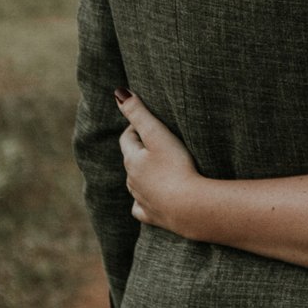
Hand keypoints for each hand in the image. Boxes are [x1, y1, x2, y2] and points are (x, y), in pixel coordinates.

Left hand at [115, 89, 201, 232]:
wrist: (189, 206)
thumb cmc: (176, 167)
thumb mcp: (158, 135)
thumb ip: (139, 113)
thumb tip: (119, 92)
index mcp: (132, 160)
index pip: (128, 138)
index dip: (136, 127)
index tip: (150, 121)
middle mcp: (131, 180)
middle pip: (131, 160)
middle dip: (140, 150)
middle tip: (157, 141)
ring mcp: (141, 198)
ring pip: (136, 182)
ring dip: (144, 173)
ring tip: (159, 167)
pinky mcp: (152, 215)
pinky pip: (141, 207)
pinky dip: (144, 201)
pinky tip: (151, 200)